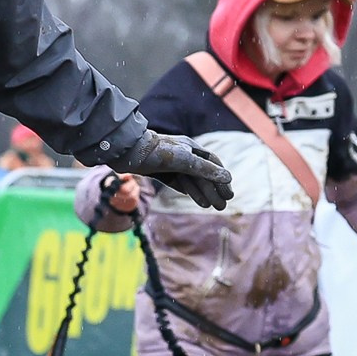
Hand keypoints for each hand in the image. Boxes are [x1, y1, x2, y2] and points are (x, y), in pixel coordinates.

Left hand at [104, 130, 232, 210]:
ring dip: (203, 193)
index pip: (212, 164)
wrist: (127, 151)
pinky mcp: (160, 171)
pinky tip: (197, 201)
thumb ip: (205, 169)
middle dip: (214, 190)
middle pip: (203, 174)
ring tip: (212, 207)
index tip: (229, 194)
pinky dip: (189, 191)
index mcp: (191, 147)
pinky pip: (179, 183)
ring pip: (192, 180)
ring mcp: (172, 163)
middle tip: (223, 206)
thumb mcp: (184, 161)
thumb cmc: (157, 153)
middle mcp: (183, 154)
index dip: (222, 179)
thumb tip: (227, 177)